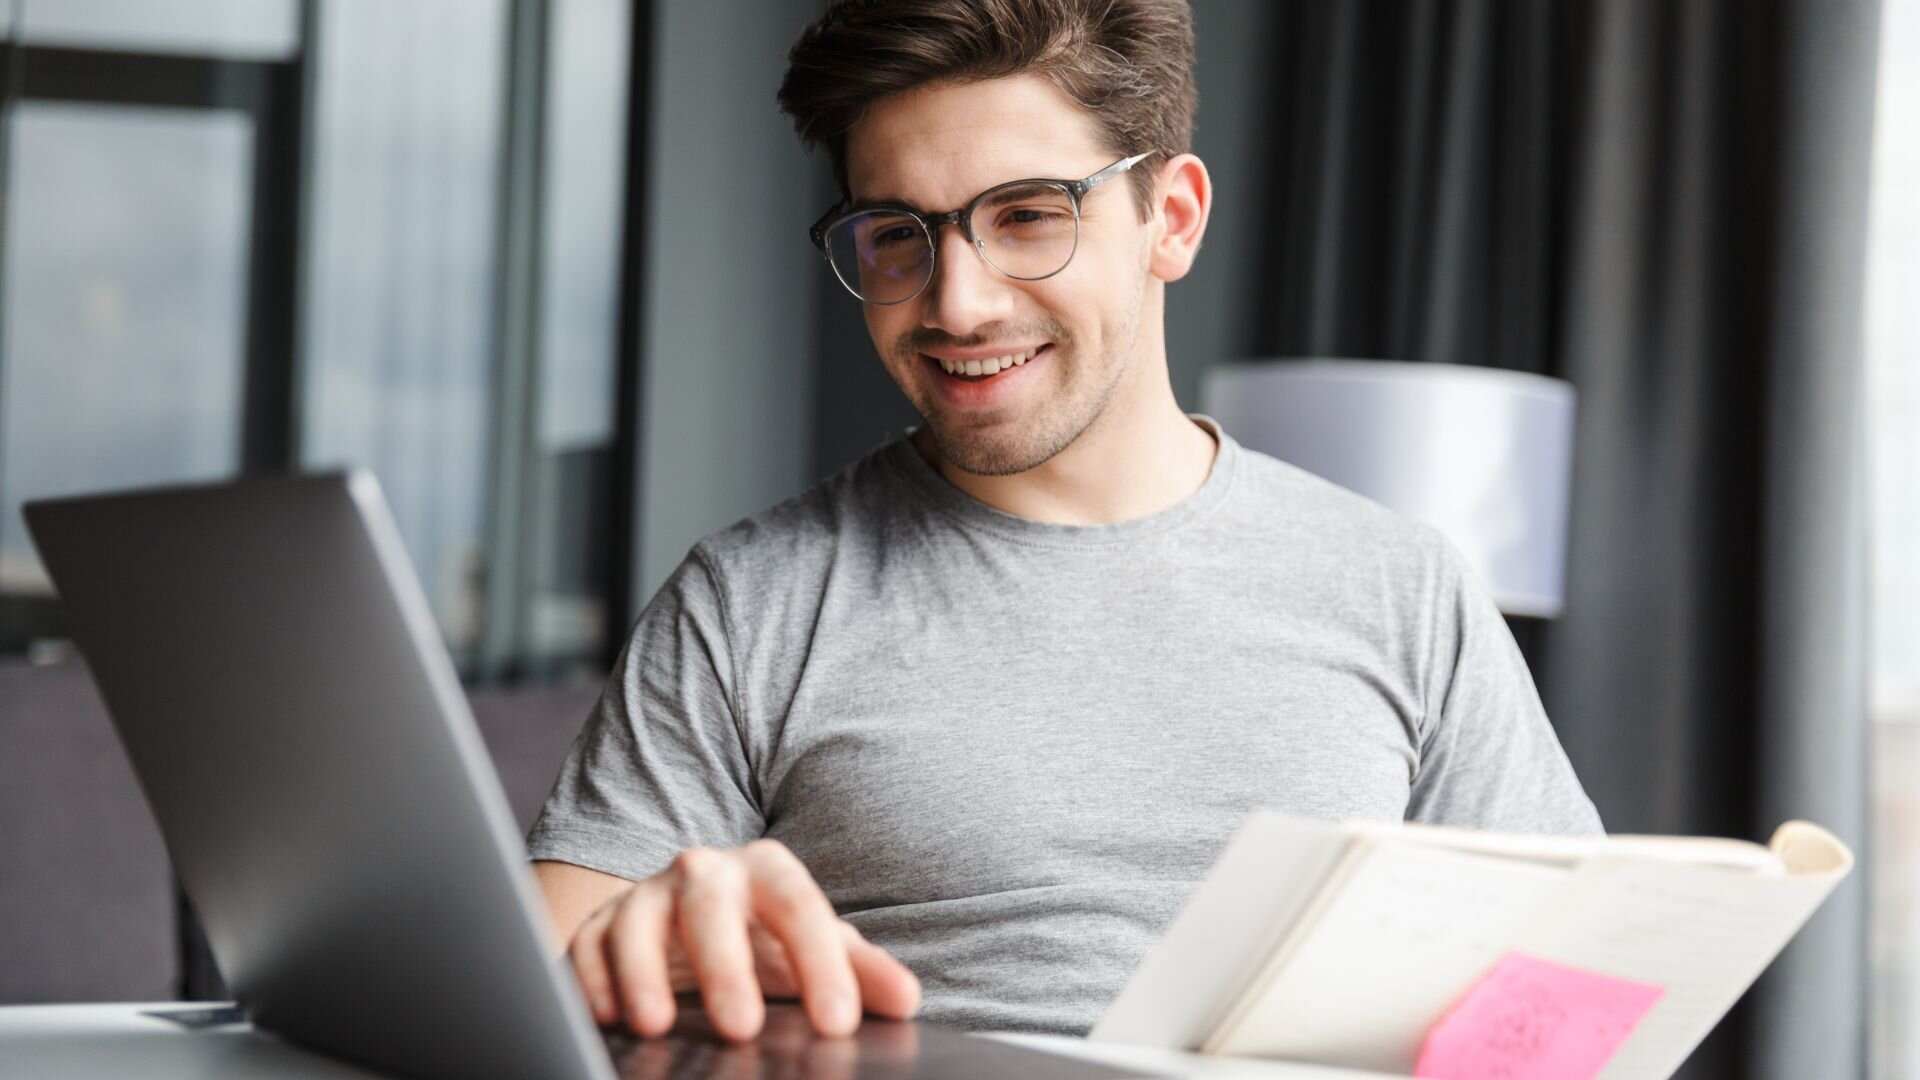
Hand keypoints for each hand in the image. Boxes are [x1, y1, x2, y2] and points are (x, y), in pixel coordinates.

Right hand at [564, 839, 921, 1041]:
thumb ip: (861, 971)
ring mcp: (645, 896)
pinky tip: (606, 1016)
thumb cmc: (764, 936)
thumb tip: (906, 999)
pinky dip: (591, 980)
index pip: (799, 908)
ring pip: (636, 922)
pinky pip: (586, 945)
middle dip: (725, 967)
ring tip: (654, 1025)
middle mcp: (704, 872)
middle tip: (744, 1027)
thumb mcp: (816, 947)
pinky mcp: (597, 925)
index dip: (820, 963)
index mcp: (766, 871)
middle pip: (712, 908)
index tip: (838, 1021)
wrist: (694, 916)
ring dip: (642, 974)